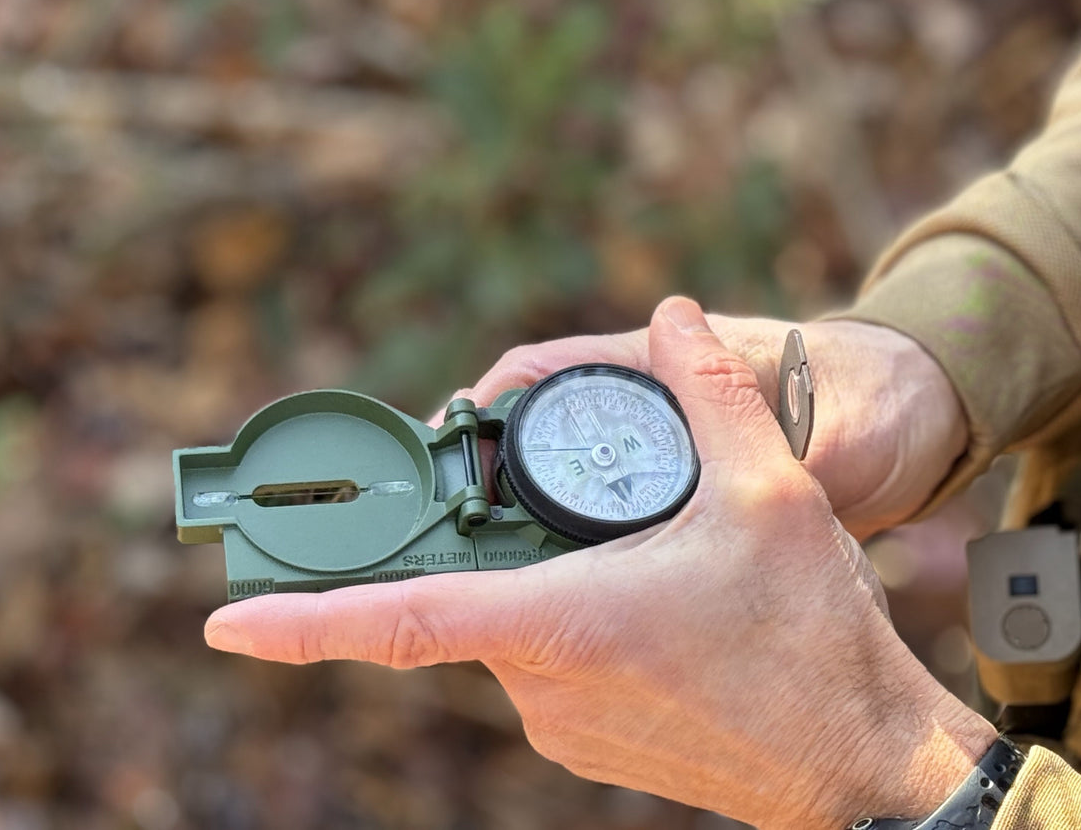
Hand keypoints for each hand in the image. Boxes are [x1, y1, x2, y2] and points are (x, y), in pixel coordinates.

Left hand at [207, 298, 994, 828]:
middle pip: (467, 594)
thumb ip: (711, 395)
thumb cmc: (812, 641)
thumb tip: (669, 317)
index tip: (222, 621)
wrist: (858, 763)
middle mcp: (539, 686)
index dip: (298, 621)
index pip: (395, 622)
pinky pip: (546, 663)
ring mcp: (561, 725)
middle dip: (491, 541)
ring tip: (651, 556)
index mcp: (557, 624)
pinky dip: (571, 617)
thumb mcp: (772, 497)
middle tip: (568, 502)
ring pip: (511, 626)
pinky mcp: (587, 742)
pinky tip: (655, 602)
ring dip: (546, 577)